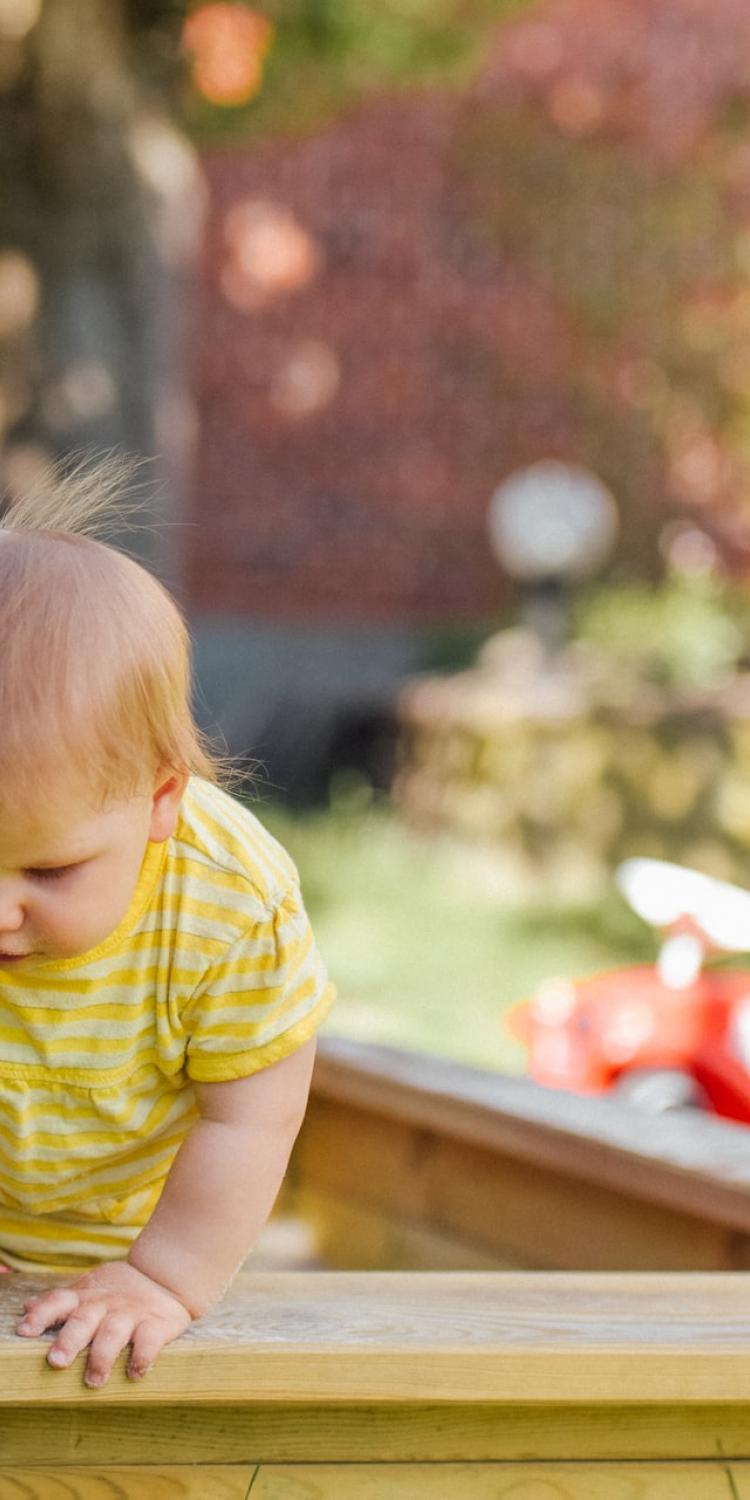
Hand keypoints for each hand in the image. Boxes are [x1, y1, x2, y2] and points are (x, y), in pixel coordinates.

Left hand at [15, 1259, 191, 1386]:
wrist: (165, 1276)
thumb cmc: (118, 1291)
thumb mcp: (88, 1289)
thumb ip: (61, 1301)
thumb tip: (26, 1308)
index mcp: (85, 1296)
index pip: (58, 1301)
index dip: (41, 1315)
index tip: (26, 1331)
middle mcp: (105, 1304)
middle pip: (84, 1319)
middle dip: (70, 1340)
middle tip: (57, 1362)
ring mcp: (131, 1313)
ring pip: (114, 1332)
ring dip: (103, 1356)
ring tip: (94, 1380)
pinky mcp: (157, 1324)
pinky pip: (149, 1341)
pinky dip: (142, 1357)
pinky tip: (135, 1372)